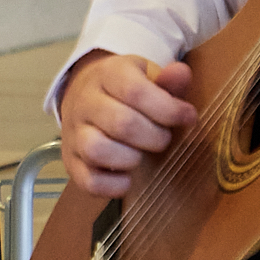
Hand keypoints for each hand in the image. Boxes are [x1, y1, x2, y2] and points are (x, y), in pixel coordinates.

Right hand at [58, 50, 198, 198]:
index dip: (168, 109)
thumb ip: (167, 79)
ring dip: (131, 159)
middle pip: (121, 123)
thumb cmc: (125, 90)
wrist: (84, 96)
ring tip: (142, 155)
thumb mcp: (147, 76)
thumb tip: (181, 73)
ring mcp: (73, 133)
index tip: (188, 117)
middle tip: (164, 138)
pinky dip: (113, 185)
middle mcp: (85, 102)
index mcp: (106, 75)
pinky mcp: (70, 161)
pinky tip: (128, 177)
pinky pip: (88, 180)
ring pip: (97, 150)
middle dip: (155, 137)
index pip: (135, 91)